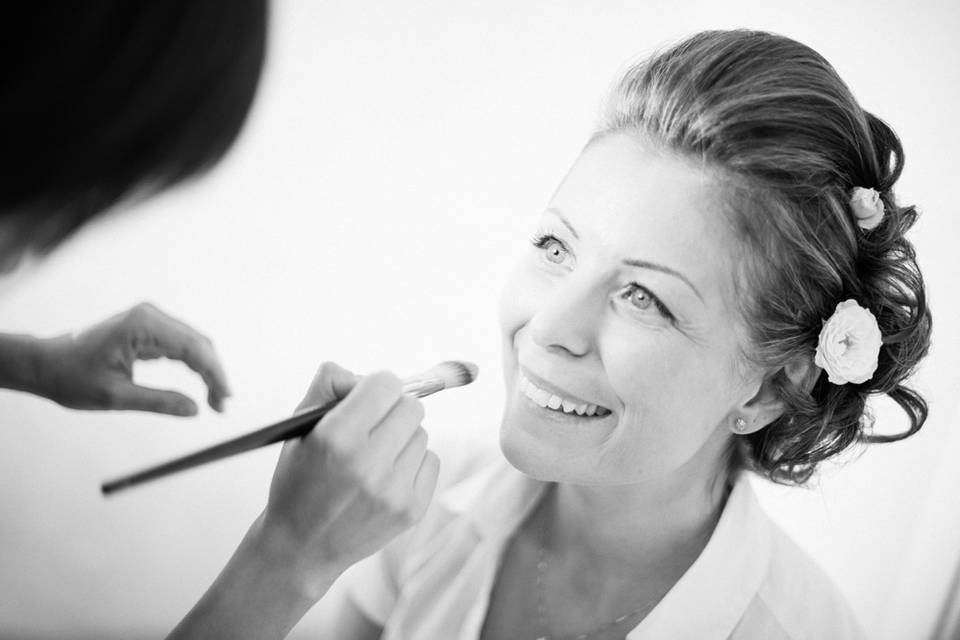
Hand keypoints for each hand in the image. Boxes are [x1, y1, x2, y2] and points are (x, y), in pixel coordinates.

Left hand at [35, 302, 230, 415]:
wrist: (46, 364)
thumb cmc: (72, 378)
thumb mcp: (116, 397)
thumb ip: (159, 402)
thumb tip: (196, 409)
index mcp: (142, 327)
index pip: (193, 348)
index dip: (215, 374)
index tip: (226, 400)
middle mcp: (150, 316)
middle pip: (199, 343)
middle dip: (215, 374)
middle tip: (222, 406)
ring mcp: (150, 320)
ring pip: (194, 344)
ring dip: (208, 370)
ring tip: (216, 400)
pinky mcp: (149, 328)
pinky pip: (182, 345)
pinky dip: (195, 365)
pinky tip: (203, 385)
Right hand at [256, 362, 439, 596]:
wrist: (301, 547)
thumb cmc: (300, 479)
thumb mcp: (299, 425)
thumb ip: (330, 384)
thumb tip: (367, 376)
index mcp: (336, 437)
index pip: (385, 383)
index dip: (374, 387)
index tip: (365, 400)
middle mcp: (367, 463)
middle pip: (411, 406)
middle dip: (391, 411)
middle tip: (371, 428)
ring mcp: (393, 490)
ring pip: (421, 433)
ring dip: (401, 439)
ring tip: (373, 459)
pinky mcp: (412, 509)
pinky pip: (431, 460)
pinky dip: (412, 464)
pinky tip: (386, 478)